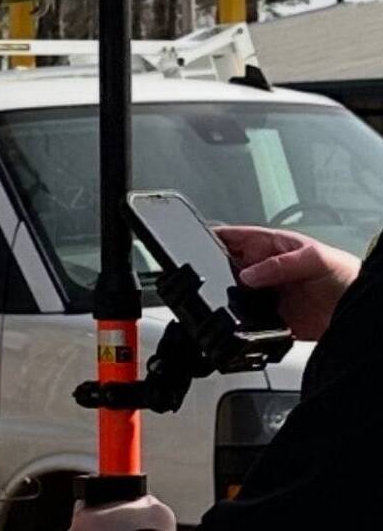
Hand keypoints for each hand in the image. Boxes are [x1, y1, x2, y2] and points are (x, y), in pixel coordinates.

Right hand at [216, 226, 360, 341]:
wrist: (361, 309)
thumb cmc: (345, 273)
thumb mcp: (314, 257)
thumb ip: (281, 264)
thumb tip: (250, 274)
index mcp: (271, 246)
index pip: (235, 237)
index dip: (216, 237)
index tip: (198, 243)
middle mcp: (265, 270)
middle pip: (228, 267)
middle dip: (218, 271)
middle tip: (214, 278)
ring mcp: (267, 294)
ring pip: (235, 295)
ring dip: (230, 298)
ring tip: (230, 301)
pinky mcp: (273, 319)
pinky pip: (250, 320)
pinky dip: (244, 322)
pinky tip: (246, 321)